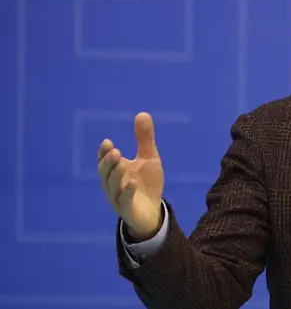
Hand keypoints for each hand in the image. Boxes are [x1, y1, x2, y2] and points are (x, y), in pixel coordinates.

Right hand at [98, 112, 164, 241]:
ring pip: (112, 187)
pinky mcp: (128, 209)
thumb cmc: (146, 183)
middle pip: (105, 173)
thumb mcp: (148, 158)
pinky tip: (133, 183)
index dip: (104, 153)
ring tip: (122, 163)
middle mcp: (113, 184)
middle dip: (108, 162)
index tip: (108, 142)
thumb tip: (142, 113)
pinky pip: (125, 201)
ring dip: (116, 175)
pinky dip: (128, 192)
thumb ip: (144, 139)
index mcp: (116, 170)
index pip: (105, 160)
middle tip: (115, 151)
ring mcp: (119, 198)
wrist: (153, 210)